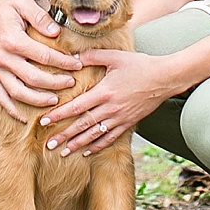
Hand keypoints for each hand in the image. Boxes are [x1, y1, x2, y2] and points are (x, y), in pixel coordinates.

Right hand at [0, 0, 80, 120]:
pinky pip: (1, 97)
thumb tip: (56, 33)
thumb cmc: (2, 10)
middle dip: (55, 83)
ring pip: (17, 92)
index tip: (78, 64)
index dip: (63, 62)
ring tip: (54, 101)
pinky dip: (12, 110)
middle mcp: (3, 58)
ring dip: (37, 100)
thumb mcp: (22, 3)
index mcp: (13, 41)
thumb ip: (40, 17)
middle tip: (71, 83)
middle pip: (32, 78)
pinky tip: (24, 118)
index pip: (43, 56)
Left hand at [40, 48, 179, 155]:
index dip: (59, 115)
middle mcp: (110, 108)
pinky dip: (97, 146)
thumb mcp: (115, 56)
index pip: (76, 107)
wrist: (165, 78)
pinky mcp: (128, 123)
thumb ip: (92, 56)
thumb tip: (72, 58)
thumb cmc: (140, 65)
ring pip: (94, 135)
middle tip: (48, 145)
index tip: (44, 122)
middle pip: (82, 125)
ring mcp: (119, 118)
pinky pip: (110, 138)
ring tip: (63, 153)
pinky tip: (87, 151)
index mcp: (104, 92)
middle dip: (64, 136)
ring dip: (77, 144)